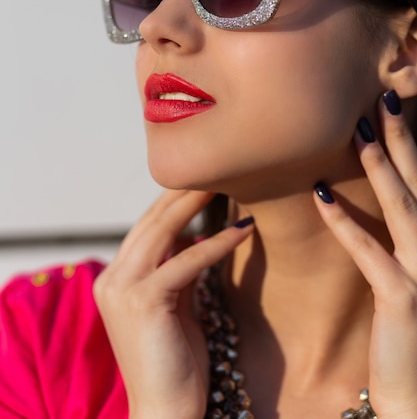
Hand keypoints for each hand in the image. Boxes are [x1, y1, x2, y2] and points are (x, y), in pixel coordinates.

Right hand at [93, 189, 253, 418]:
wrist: (165, 415)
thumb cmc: (175, 363)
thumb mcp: (175, 307)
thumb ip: (178, 272)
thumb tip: (197, 239)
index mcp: (115, 278)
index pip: (147, 228)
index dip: (174, 202)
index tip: (202, 180)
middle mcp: (112, 278)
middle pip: (152, 222)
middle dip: (184, 193)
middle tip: (216, 169)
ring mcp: (122, 288)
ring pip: (163, 232)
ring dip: (195, 204)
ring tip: (225, 182)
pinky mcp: (143, 301)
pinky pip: (185, 262)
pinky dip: (216, 244)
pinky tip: (242, 230)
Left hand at [314, 92, 416, 418]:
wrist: (415, 396)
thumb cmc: (406, 333)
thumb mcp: (404, 276)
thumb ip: (395, 238)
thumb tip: (362, 196)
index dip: (409, 144)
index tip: (389, 105)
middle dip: (402, 138)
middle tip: (382, 96)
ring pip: (402, 208)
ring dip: (380, 166)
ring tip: (358, 130)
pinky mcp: (404, 300)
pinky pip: (370, 254)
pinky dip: (345, 223)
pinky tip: (320, 195)